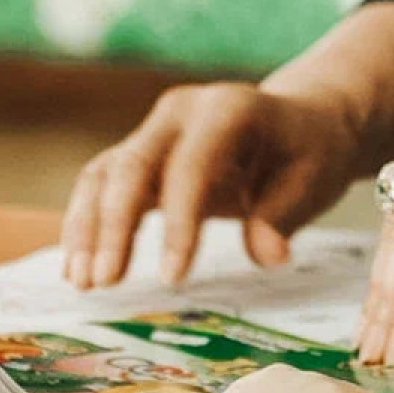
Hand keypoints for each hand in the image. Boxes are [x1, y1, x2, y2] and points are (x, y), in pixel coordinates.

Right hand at [62, 83, 358, 288]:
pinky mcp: (141, 153)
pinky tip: (78, 268)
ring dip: (88, 228)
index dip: (178, 223)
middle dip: (113, 227)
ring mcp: (155, 130)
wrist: (300, 122)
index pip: (192, 166)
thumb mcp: (315, 178)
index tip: (171, 279)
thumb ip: (285, 214)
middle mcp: (180, 111)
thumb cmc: (310, 151)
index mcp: (228, 110)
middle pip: (132, 165)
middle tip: (104, 283)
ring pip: (105, 174)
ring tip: (82, 283)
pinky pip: (102, 184)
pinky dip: (87, 225)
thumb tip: (266, 256)